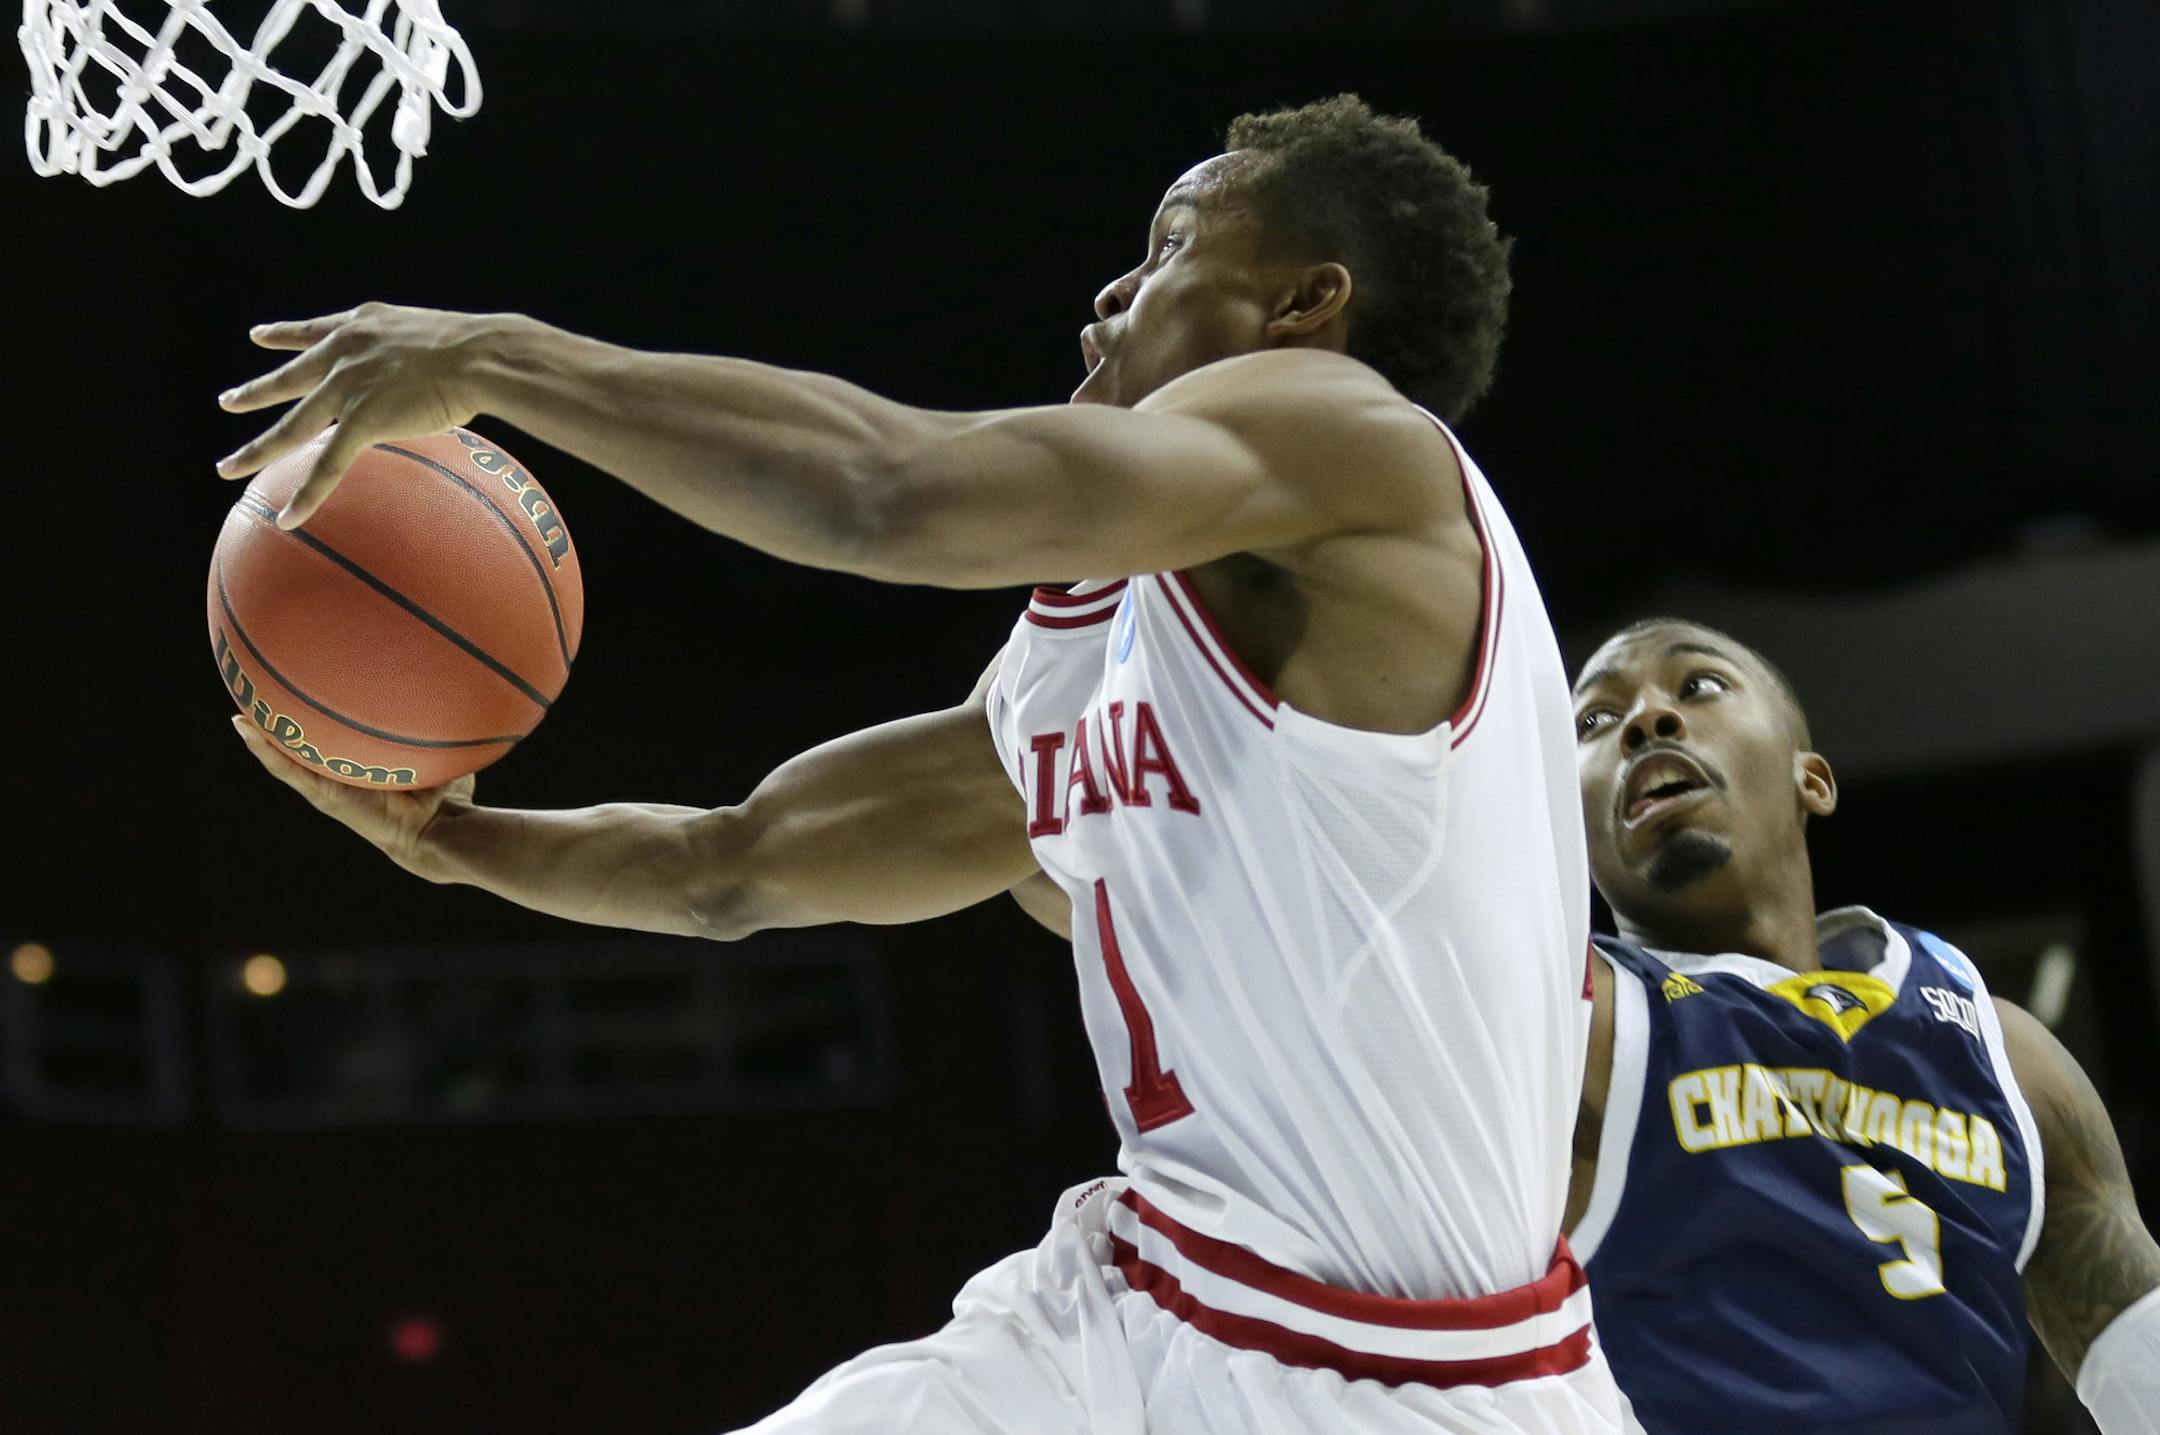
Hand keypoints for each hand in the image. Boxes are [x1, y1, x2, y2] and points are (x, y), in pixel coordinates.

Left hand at [216, 302, 508, 529]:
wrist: (480, 356)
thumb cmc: (480, 349)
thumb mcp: (436, 337)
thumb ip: (422, 355)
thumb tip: (449, 375)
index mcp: (361, 327)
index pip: (313, 332)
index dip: (284, 335)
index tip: (259, 336)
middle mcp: (343, 353)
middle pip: (288, 379)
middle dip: (255, 393)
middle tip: (228, 401)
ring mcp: (347, 387)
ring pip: (292, 427)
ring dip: (257, 451)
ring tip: (227, 467)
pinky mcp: (361, 421)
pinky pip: (328, 465)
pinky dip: (308, 495)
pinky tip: (288, 518)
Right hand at [231, 715, 478, 879]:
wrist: (440, 832)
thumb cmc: (447, 800)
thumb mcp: (438, 758)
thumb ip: (441, 736)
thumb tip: (457, 705)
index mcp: (366, 773)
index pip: (338, 749)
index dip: (322, 731)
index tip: (306, 705)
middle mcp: (343, 782)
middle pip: (307, 754)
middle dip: (286, 732)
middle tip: (260, 706)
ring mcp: (330, 790)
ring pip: (289, 761)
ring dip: (264, 739)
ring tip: (241, 715)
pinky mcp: (325, 796)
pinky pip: (289, 769)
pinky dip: (266, 749)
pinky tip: (244, 727)